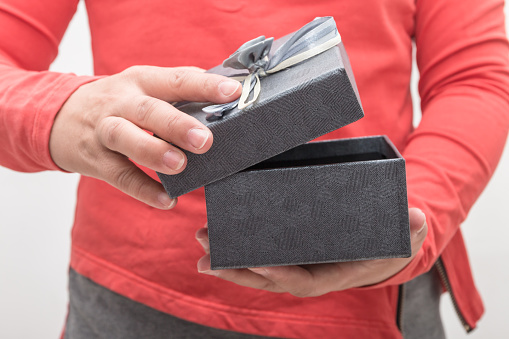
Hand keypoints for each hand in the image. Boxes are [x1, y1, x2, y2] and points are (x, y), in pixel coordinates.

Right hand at [49, 66, 240, 208]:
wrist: (60, 116)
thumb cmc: (118, 102)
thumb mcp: (142, 85)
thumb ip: (178, 88)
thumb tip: (227, 90)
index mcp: (141, 81)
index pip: (176, 79)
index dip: (204, 86)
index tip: (232, 93)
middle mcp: (121, 102)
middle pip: (148, 110)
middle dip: (176, 125)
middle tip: (204, 140)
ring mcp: (104, 130)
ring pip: (125, 137)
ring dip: (153, 152)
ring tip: (180, 165)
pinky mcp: (95, 158)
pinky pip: (118, 175)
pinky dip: (142, 189)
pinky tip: (166, 200)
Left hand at [196, 208, 426, 296]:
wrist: (382, 250)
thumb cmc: (389, 243)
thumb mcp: (404, 235)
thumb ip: (409, 228)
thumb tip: (415, 216)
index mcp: (333, 273)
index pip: (302, 279)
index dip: (277, 274)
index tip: (254, 262)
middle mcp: (309, 273)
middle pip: (268, 277)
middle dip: (237, 270)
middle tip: (206, 257)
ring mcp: (297, 263)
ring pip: (258, 268)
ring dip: (228, 260)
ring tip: (201, 245)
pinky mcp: (290, 252)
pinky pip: (260, 255)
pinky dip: (237, 251)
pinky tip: (216, 241)